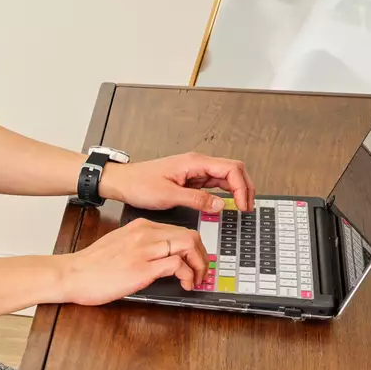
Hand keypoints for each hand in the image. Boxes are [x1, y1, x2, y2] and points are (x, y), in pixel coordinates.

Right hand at [55, 218, 207, 304]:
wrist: (70, 274)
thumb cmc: (89, 266)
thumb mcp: (117, 246)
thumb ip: (138, 246)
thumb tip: (156, 258)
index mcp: (139, 227)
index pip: (178, 229)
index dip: (193, 246)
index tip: (195, 259)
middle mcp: (145, 234)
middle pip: (189, 235)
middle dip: (202, 254)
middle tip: (202, 271)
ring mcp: (145, 250)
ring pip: (188, 246)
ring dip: (199, 264)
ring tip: (197, 279)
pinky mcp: (143, 268)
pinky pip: (177, 265)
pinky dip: (187, 275)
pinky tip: (185, 285)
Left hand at [99, 151, 254, 212]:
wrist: (123, 182)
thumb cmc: (139, 184)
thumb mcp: (168, 195)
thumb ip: (196, 200)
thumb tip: (219, 205)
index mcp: (195, 163)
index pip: (231, 169)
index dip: (242, 186)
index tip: (243, 204)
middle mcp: (197, 163)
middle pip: (233, 170)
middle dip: (245, 187)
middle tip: (247, 206)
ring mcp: (195, 171)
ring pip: (225, 176)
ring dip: (236, 190)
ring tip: (241, 206)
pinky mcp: (190, 179)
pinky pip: (213, 183)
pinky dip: (223, 193)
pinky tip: (225, 203)